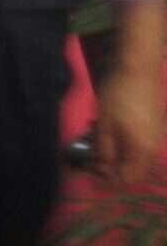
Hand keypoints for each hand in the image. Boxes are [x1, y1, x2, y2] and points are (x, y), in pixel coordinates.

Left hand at [96, 65, 164, 185]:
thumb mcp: (104, 125)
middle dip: (108, 162)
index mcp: (142, 151)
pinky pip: (136, 140)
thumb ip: (104, 151)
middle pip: (131, 167)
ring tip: (94, 132)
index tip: (89, 165)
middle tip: (89, 148)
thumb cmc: (118, 95)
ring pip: (132, 153)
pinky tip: (104, 123)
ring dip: (111, 148)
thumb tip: (102, 170)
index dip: (107, 177)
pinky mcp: (153, 123)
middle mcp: (153, 146)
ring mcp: (155, 134)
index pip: (128, 179)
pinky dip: (119, 137)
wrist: (138, 66)